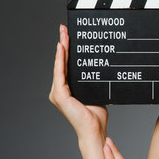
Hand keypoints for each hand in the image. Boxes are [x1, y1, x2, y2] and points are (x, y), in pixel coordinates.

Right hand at [49, 24, 107, 140]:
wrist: (95, 130)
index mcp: (67, 90)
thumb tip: (101, 67)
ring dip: (62, 48)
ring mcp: (58, 93)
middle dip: (63, 44)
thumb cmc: (96, 116)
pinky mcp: (60, 95)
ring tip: (64, 33)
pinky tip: (61, 47)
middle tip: (63, 28)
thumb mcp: (95, 92)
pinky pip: (60, 73)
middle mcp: (60, 90)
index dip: (66, 50)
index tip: (68, 36)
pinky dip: (60, 60)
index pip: (66, 66)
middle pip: (61, 63)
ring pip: (60, 65)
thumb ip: (93, 81)